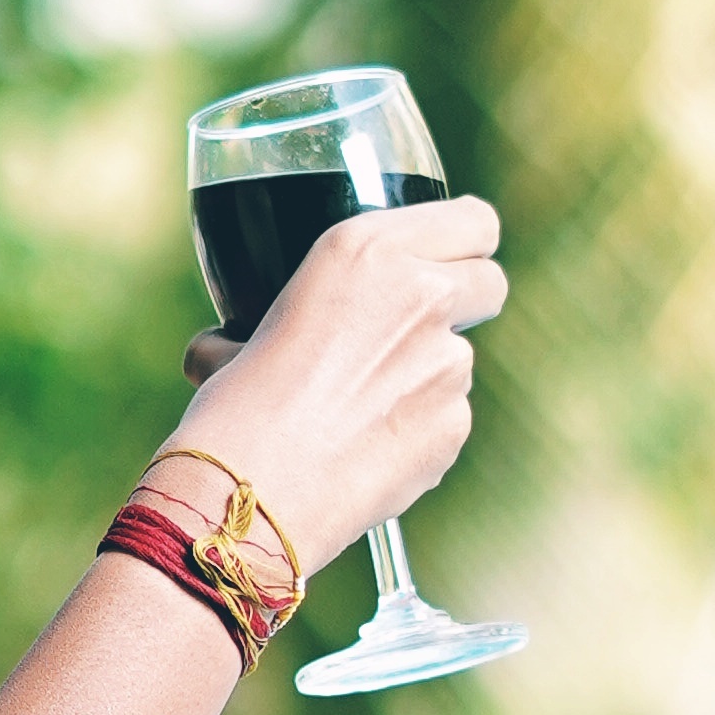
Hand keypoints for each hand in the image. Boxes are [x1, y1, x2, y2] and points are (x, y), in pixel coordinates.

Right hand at [161, 197, 503, 581]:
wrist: (251, 493)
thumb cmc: (233, 410)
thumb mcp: (240, 329)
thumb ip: (264, 320)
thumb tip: (224, 345)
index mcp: (366, 248)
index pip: (475, 220)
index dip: (465, 241)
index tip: (452, 257)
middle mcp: (422, 294)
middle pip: (489, 282)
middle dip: (464, 302)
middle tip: (414, 329)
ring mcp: (448, 363)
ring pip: (459, 359)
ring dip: (425, 376)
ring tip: (358, 412)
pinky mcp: (456, 425)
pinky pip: (448, 418)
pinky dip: (418, 430)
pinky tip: (368, 450)